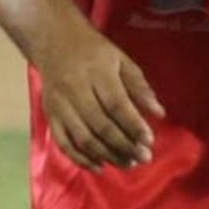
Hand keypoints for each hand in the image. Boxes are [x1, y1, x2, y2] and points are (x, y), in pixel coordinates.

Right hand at [37, 32, 162, 170]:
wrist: (54, 41)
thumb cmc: (95, 52)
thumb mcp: (121, 60)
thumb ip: (139, 86)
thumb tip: (159, 113)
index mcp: (97, 72)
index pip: (116, 104)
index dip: (133, 125)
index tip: (149, 141)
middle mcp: (75, 89)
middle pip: (100, 125)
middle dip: (124, 146)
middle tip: (143, 158)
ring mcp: (60, 104)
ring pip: (83, 137)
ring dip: (107, 155)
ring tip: (128, 164)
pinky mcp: (50, 115)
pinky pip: (63, 143)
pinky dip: (81, 158)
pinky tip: (99, 166)